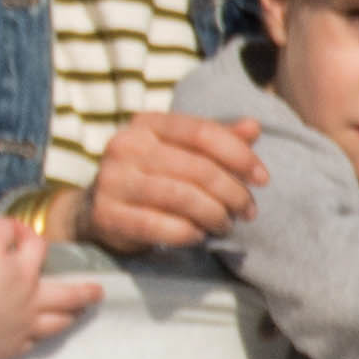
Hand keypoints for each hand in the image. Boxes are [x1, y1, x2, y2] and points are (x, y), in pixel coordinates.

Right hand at [0, 211, 100, 358]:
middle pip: (67, 293)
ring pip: (58, 321)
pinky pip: (33, 343)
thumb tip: (9, 229)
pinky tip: (37, 337)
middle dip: (83, 290)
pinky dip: (38, 337)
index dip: (25, 232)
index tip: (16, 229)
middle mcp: (31, 297)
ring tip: (78, 313)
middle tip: (97, 291)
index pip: (34, 244)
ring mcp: (24, 326)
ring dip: (70, 315)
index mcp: (20, 268)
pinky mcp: (12, 348)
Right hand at [81, 112, 262, 252]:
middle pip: (197, 168)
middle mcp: (125, 146)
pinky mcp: (108, 214)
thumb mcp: (181, 151)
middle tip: (247, 210)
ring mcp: (113, 180)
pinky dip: (190, 233)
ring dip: (215, 215)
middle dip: (233, 192)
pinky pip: (162, 226)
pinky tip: (198, 235)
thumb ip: (216, 139)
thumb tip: (254, 128)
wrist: (96, 208)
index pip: (201, 132)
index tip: (262, 178)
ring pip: (183, 197)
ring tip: (225, 224)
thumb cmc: (151, 175)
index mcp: (146, 124)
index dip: (239, 155)